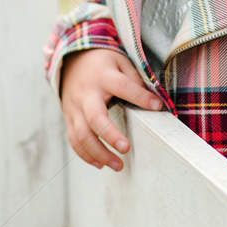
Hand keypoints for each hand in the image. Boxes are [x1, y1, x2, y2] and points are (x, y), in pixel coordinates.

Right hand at [58, 48, 164, 171]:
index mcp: (102, 76)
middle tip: (126, 149)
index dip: (140, 97)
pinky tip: (100, 164)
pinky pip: (73, 139)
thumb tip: (151, 101)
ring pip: (81, 135)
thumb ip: (134, 79)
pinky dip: (85, 154)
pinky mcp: (69, 118)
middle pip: (94, 118)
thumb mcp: (119, 61)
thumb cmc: (102, 64)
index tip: (158, 106)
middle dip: (110, 135)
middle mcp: (86, 94)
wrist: (71, 61)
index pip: (123, 87)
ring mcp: (74, 107)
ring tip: (118, 165)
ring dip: (98, 153)